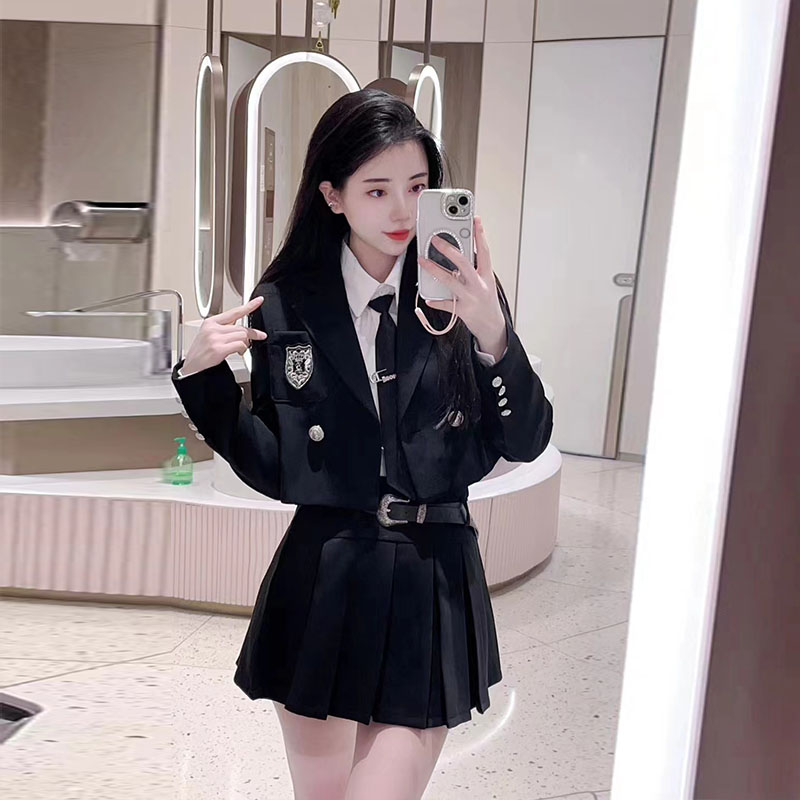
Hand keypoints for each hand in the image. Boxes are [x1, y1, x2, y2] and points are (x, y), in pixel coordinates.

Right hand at [181, 296, 267, 373]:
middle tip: (260, 336)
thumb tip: (242, 329)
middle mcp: (212, 328)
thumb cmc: (201, 353)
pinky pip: (240, 345)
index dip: (249, 306)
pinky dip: (243, 349)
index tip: (259, 300)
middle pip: (241, 327)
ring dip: (246, 343)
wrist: (190, 368)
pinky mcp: (218, 349)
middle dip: (252, 333)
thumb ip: (224, 329)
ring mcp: (215, 338)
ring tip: (241, 349)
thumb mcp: (209, 335)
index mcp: (210, 322)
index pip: (234, 312)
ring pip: (242, 335)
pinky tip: (239, 352)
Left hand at [418, 216, 506, 358]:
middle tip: (435, 240)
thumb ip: (474, 268)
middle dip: (449, 250)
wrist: (491, 326)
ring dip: (434, 270)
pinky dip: (435, 300)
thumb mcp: (485, 281)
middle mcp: (479, 285)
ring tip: (422, 261)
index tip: (476, 219)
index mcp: (486, 275)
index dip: (480, 235)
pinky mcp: (462, 310)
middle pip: (464, 263)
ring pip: (450, 281)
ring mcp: (470, 297)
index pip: (484, 251)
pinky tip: (428, 297)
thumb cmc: (486, 300)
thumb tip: (457, 252)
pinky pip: (445, 303)